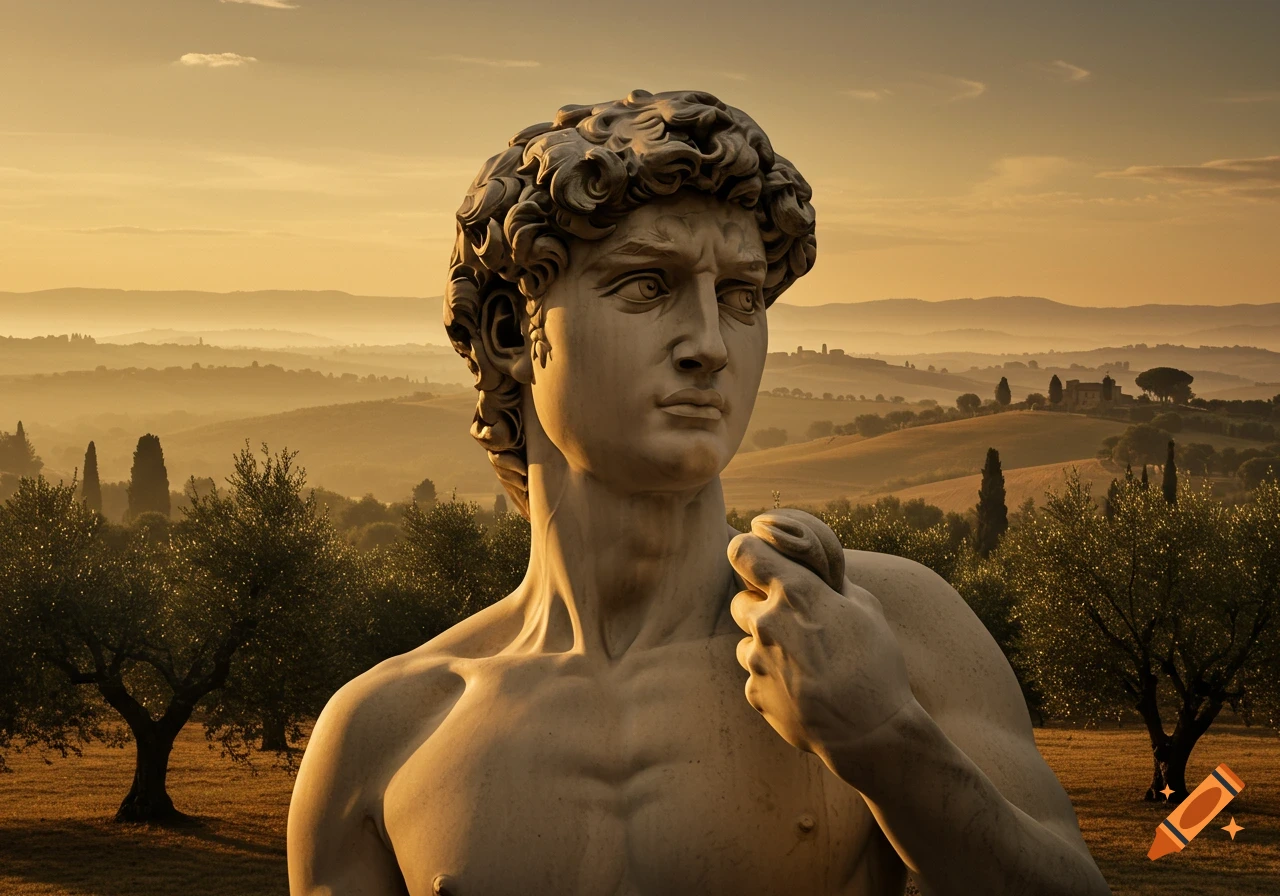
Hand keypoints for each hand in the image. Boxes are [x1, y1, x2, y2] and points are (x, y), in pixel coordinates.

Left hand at [727, 513, 915, 768]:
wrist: (871, 732)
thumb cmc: (875, 664)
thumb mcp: (865, 608)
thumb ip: (830, 585)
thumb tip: (816, 572)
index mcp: (795, 592)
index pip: (743, 551)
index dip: (749, 554)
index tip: (760, 561)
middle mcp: (767, 620)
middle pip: (741, 601)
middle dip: (761, 608)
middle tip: (796, 625)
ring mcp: (755, 659)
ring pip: (747, 643)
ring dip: (767, 647)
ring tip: (807, 665)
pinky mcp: (754, 693)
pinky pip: (755, 678)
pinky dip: (773, 681)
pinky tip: (804, 690)